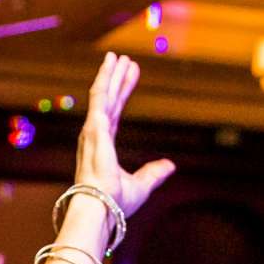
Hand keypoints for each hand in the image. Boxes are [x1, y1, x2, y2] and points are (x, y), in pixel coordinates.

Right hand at [74, 53, 176, 218]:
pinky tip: (111, 64)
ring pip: (103, 94)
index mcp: (104, 147)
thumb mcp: (141, 186)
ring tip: (118, 56)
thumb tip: (170, 165)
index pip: (115, 113)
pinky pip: (100, 96)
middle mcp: (96, 136)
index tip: (130, 76)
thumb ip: (153, 173)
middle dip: (117, 80)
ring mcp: (93, 130)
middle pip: (109, 101)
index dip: (122, 93)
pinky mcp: (94, 127)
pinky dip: (105, 78)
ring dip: (110, 74)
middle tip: (127, 61)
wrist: (102, 208)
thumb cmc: (115, 202)